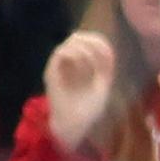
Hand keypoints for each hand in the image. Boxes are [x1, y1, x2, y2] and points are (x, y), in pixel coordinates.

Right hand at [42, 30, 118, 149]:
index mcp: (82, 65)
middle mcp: (69, 63)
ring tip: (90, 62)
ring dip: (83, 49)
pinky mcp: (51, 72)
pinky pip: (60, 53)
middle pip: (78, 37)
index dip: (98, 41)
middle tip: (98, 55)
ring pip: (69, 43)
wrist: (75, 123)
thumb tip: (103, 46)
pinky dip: (73, 54)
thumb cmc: (89, 108)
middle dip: (90, 41)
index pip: (88, 41)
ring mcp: (59, 67)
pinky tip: (81, 64)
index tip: (108, 54)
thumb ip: (105, 64)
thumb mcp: (104, 82)